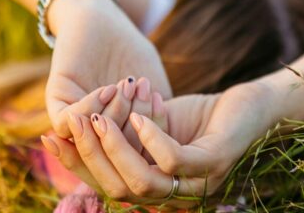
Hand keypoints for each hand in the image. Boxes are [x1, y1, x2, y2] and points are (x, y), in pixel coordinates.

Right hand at [44, 80, 279, 206]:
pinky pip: (174, 161)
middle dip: (88, 156)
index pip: (106, 185)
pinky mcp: (215, 164)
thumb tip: (76, 128)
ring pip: (142, 182)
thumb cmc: (203, 117)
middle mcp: (175, 198)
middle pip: (117, 190)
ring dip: (115, 149)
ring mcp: (198, 185)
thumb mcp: (155, 125)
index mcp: (157, 191)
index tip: (50, 134)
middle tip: (72, 122)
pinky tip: (140, 115)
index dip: (75, 163)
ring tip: (100, 118)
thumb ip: (122, 134)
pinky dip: (151, 137)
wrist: (253, 105)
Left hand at [45, 0, 171, 140]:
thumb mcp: (152, 88)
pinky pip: (67, 121)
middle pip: (115, 152)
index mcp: (119, 132)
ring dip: (115, 114)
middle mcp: (94, 130)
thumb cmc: (131, 51)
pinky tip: (108, 87)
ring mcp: (74, 118)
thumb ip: (158, 119)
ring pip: (92, 139)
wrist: (105, 18)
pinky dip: (91, 106)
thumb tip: (168, 151)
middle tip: (144, 92)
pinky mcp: (56, 101)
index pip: (135, 152)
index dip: (152, 133)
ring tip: (129, 86)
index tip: (160, 102)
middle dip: (136, 123)